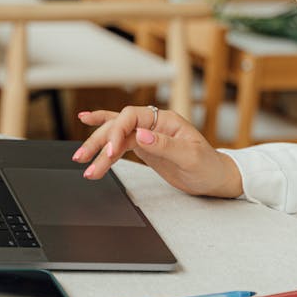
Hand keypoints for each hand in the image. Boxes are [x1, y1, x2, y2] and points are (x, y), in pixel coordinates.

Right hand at [73, 106, 242, 198]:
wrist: (215, 178)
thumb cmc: (208, 166)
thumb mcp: (190, 157)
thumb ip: (165, 145)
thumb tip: (141, 135)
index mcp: (165, 120)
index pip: (132, 117)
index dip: (116, 132)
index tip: (109, 152)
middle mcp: (154, 123)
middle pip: (119, 125)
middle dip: (99, 141)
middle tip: (83, 158)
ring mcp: (148, 134)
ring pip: (116, 135)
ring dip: (98, 147)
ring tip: (81, 162)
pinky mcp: (144, 147)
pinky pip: (120, 141)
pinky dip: (104, 139)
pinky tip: (88, 129)